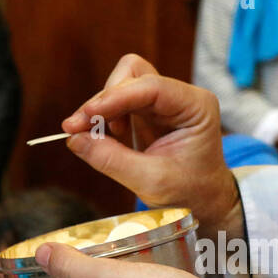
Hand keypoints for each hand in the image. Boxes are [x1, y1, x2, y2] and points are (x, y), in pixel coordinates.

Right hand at [60, 54, 242, 241]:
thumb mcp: (150, 182)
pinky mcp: (151, 110)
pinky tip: (106, 135)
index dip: (115, 97)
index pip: (152, 87)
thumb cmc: (189, 192)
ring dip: (103, 106)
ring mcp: (166, 101)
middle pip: (133, 76)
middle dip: (104, 101)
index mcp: (196, 107)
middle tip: (76, 128)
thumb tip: (74, 140)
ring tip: (93, 135)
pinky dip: (106, 114)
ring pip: (123, 82)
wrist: (203, 201)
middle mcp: (182, 97)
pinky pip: (121, 99)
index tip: (86, 115)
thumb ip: (112, 160)